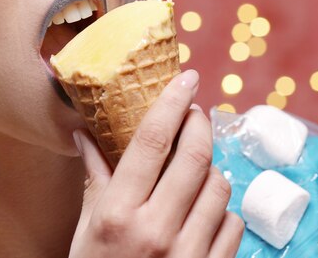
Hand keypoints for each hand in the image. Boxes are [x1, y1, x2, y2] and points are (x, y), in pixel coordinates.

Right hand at [69, 70, 243, 257]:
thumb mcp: (87, 229)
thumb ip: (94, 178)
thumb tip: (84, 134)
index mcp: (118, 214)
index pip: (150, 143)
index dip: (171, 103)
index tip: (187, 78)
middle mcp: (156, 231)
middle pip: (195, 157)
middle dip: (201, 125)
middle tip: (197, 114)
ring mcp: (189, 255)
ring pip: (220, 187)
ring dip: (211, 170)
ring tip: (196, 170)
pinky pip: (233, 224)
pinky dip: (223, 210)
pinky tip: (204, 212)